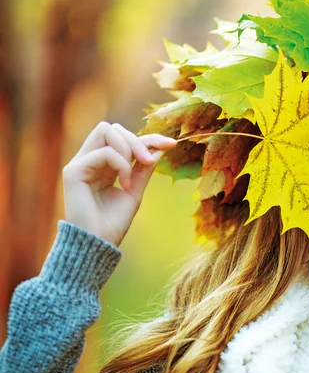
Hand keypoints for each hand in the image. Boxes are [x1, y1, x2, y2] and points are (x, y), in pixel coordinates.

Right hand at [62, 121, 177, 246]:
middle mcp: (89, 160)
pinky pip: (104, 152)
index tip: (171, 144)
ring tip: (136, 171)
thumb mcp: (136, 189)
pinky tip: (124, 184)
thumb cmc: (114, 222)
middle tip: (150, 162)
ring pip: (106, 131)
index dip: (149, 138)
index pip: (124, 138)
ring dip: (128, 147)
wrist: (99, 243)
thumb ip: (144, 167)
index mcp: (102, 164)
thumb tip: (161, 146)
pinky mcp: (73, 171)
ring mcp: (80, 163)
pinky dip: (121, 165)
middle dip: (138, 140)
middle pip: (113, 128)